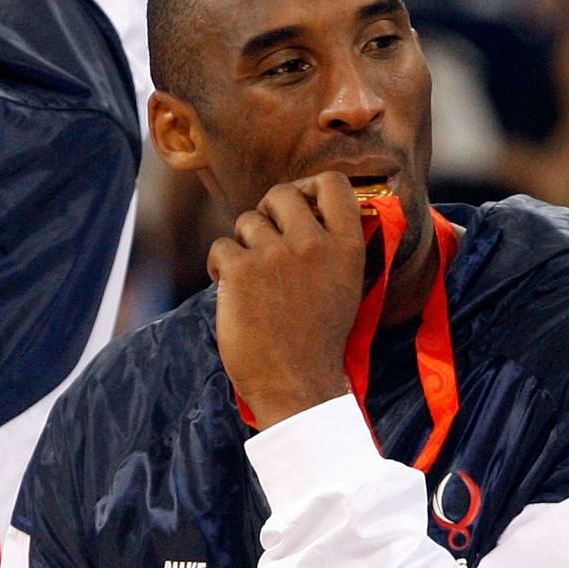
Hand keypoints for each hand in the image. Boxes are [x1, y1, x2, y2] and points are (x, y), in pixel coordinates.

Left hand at [209, 173, 362, 428]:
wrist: (297, 383)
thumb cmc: (319, 340)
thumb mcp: (346, 287)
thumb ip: (334, 247)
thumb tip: (309, 211)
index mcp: (348, 248)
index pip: (334, 183)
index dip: (310, 186)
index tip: (301, 204)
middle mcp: (314, 244)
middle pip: (282, 192)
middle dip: (268, 210)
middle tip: (266, 237)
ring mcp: (276, 255)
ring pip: (246, 221)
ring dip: (243, 245)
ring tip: (252, 279)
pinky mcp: (241, 271)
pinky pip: (221, 246)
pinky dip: (220, 267)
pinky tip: (232, 293)